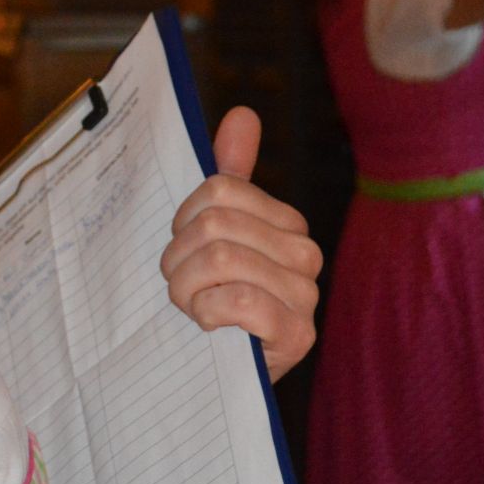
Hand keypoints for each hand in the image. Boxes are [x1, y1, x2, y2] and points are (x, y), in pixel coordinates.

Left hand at [159, 107, 321, 382]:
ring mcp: (306, 296)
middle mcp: (305, 254)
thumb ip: (232, 173)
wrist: (216, 370)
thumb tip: (243, 113)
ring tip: (188, 305)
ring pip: (222, 259)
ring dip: (185, 287)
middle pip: (215, 223)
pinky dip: (208, 311)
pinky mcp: (298, 335)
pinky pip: (242, 301)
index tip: (182, 247)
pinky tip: (207, 323)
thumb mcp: (213, 233)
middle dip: (178, 258)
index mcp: (286, 222)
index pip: (218, 190)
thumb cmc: (213, 296)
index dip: (182, 220)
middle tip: (177, 284)